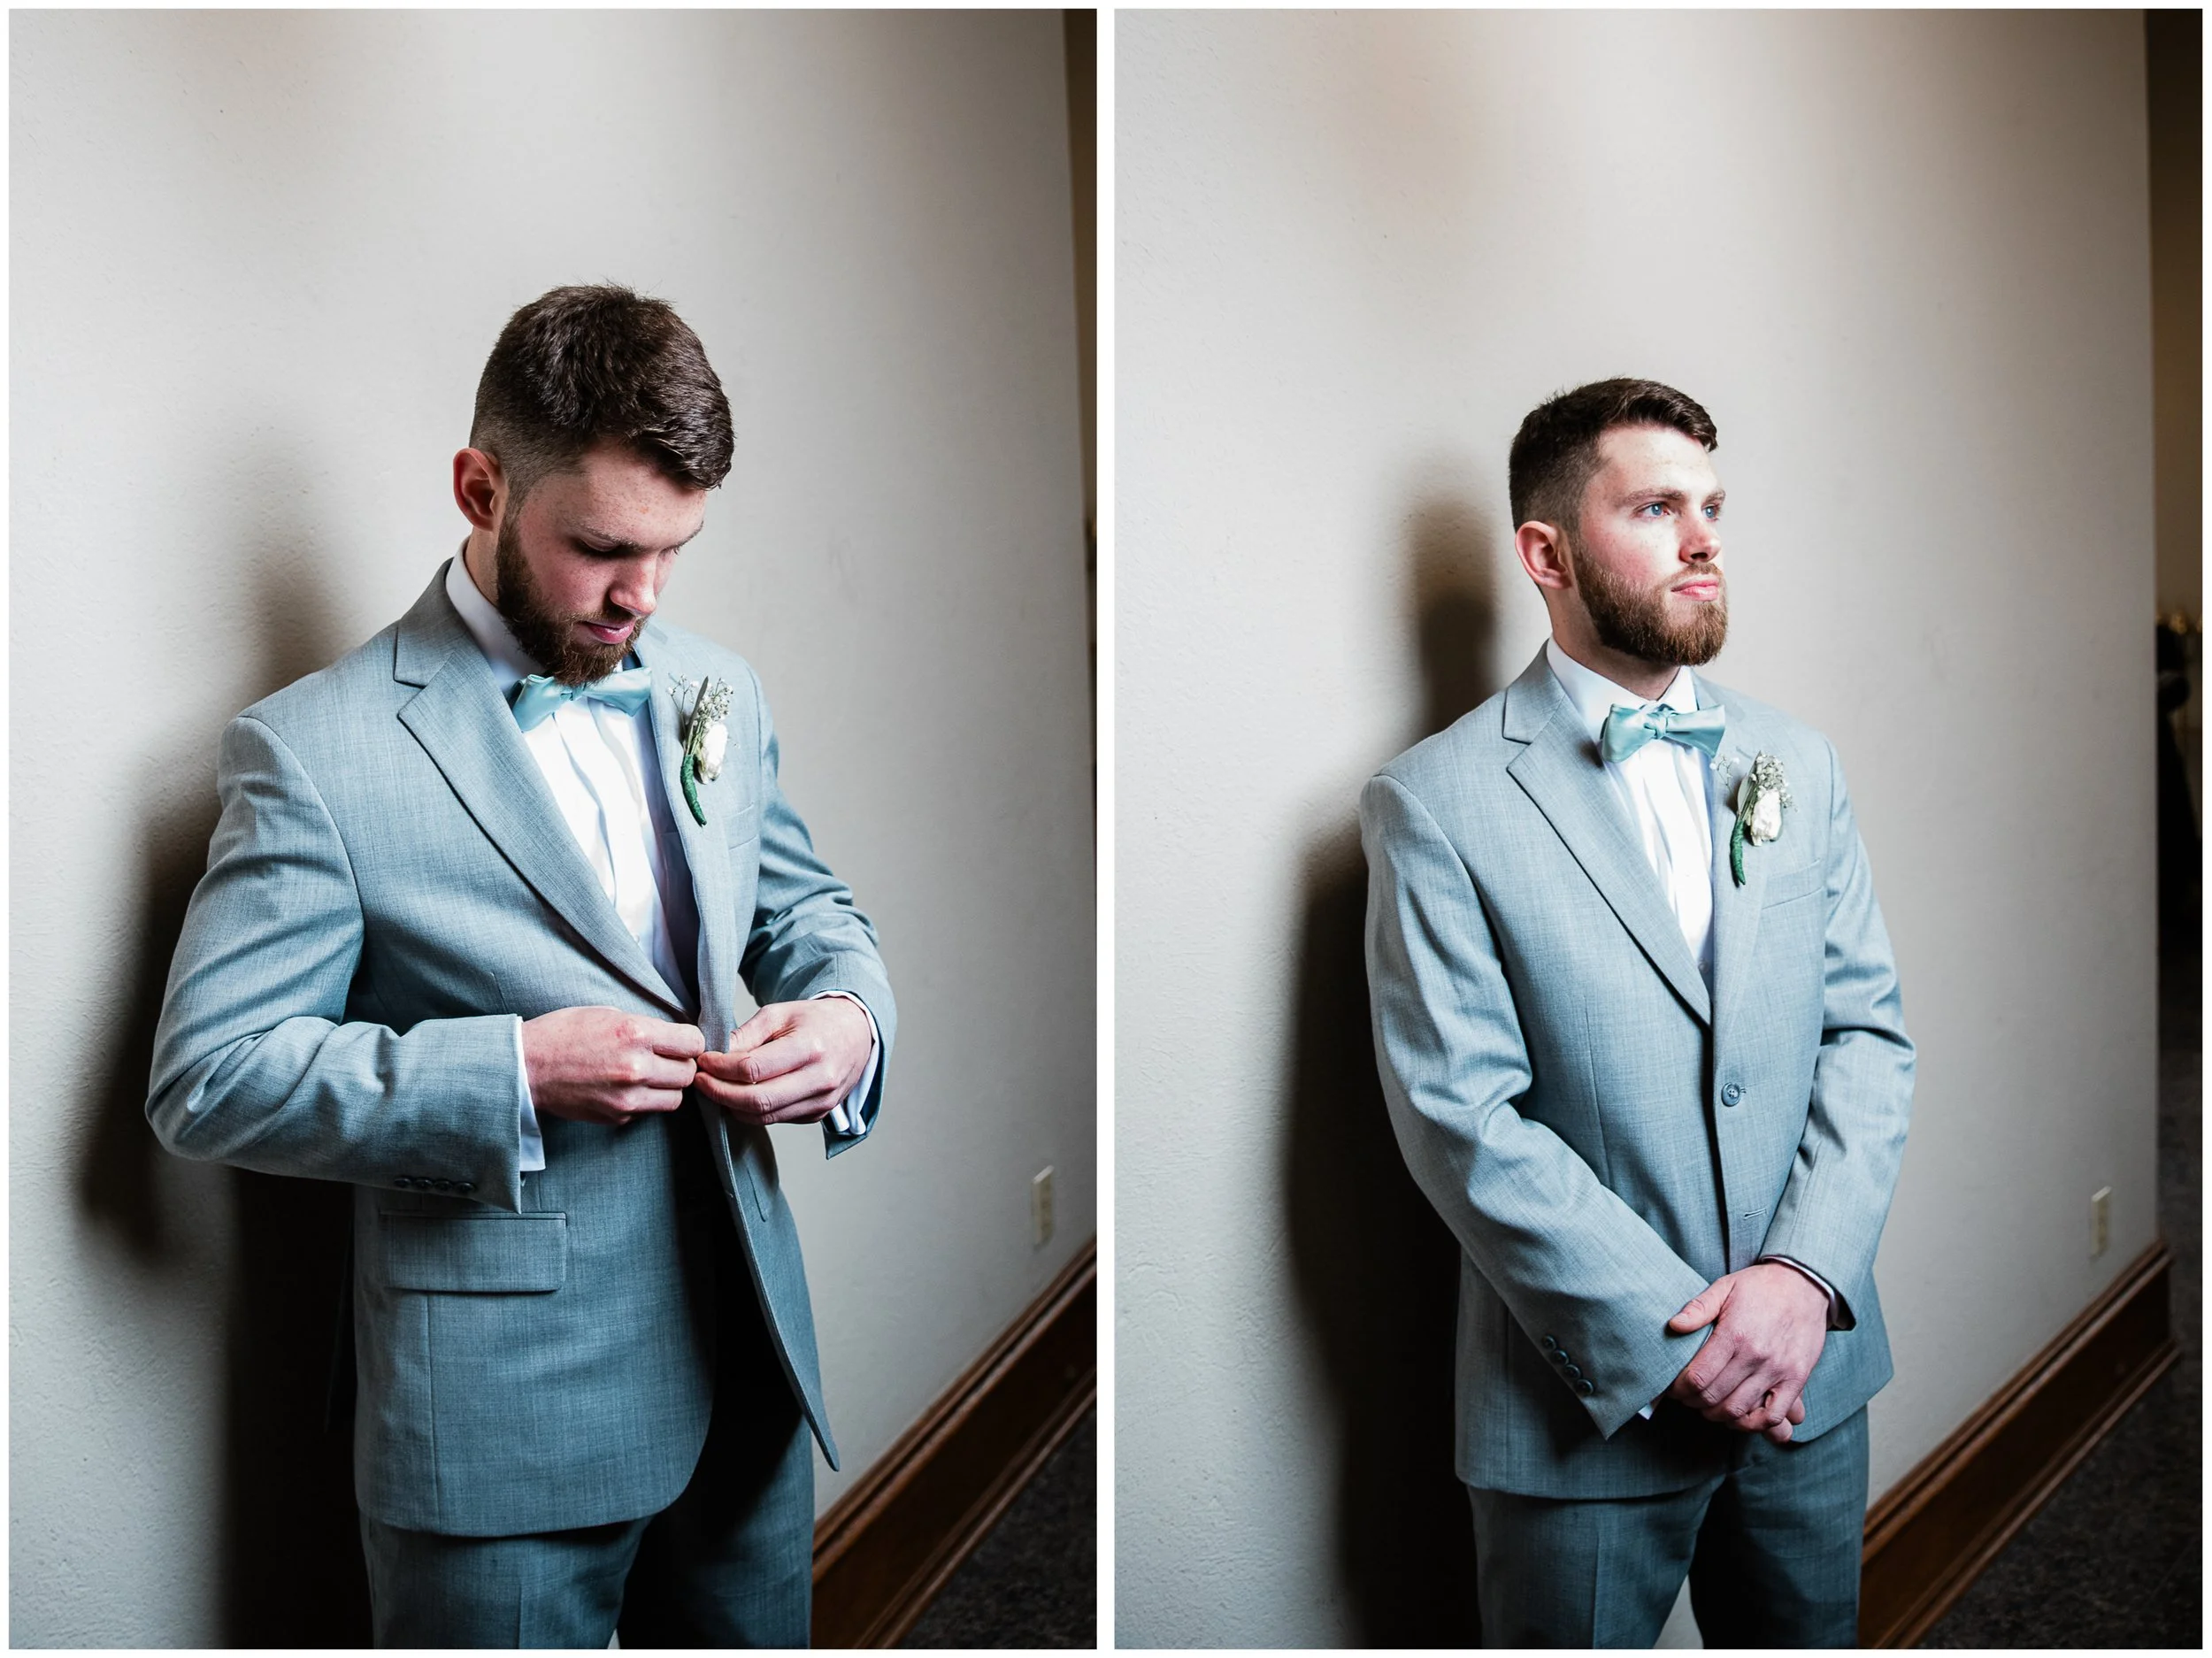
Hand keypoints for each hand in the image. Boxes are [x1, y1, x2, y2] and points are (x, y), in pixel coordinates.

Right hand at [521, 1006, 704, 1126]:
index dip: (691, 1042)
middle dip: (681, 1065)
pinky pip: (648, 1111)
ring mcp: (627, 1097)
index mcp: (635, 1034)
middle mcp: (636, 1067)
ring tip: (651, 1076)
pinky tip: (626, 1088)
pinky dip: (645, 1101)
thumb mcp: (607, 1014)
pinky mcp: (617, 1117)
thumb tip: (673, 1037)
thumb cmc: (563, 1033)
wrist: (526, 1067)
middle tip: (667, 1059)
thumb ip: (644, 1027)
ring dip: (668, 1087)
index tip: (682, 1042)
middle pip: (688, 1073)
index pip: (693, 1043)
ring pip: (675, 1098)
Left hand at [694, 998, 872, 1125]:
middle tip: (700, 1081)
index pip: (753, 1068)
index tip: (703, 1061)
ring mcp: (821, 1102)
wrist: (856, 1034)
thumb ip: (747, 1034)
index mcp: (810, 1048)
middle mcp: (819, 1079)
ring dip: (732, 1105)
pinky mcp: (818, 1115)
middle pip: (757, 1100)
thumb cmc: (816, 1021)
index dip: (720, 1068)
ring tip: (716, 1088)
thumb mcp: (780, 1014)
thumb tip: (715, 1054)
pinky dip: (752, 1111)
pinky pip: (775, 1120)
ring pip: (763, 1117)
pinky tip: (741, 1094)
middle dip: (719, 1093)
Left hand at [1665, 1263, 1829, 1442]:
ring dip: (1717, 1414)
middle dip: (1693, 1402)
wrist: (1805, 1285)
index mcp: (1735, 1334)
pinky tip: (1739, 1416)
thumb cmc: (1760, 1287)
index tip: (1674, 1388)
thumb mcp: (1725, 1287)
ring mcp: (1778, 1371)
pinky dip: (1752, 1423)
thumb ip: (1698, 1308)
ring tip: (1707, 1406)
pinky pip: (1772, 1415)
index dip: (1680, 1388)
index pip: (1698, 1377)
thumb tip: (1674, 1326)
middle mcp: (1757, 1356)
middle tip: (1687, 1397)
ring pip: (1739, 1410)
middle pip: (1715, 1396)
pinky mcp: (1796, 1380)